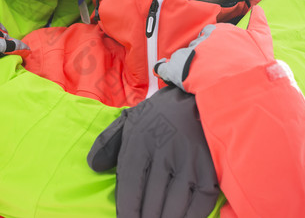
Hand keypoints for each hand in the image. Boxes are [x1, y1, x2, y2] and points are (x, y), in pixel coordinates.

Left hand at [87, 87, 218, 217]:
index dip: (128, 211)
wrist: (194, 98)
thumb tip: (93, 166)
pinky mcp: (210, 169)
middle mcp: (164, 153)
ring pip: (175, 206)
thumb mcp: (127, 121)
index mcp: (139, 143)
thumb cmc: (156, 116)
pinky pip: (200, 203)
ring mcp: (189, 163)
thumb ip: (107, 143)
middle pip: (152, 202)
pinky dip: (191, 217)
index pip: (131, 187)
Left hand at [154, 5, 275, 93]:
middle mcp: (204, 39)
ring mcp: (190, 53)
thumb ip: (258, 23)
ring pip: (184, 57)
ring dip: (188, 66)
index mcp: (221, 31)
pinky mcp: (178, 68)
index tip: (221, 59)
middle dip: (202, 57)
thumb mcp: (261, 41)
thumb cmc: (255, 66)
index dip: (215, 48)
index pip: (212, 34)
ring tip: (199, 80)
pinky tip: (168, 74)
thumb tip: (257, 8)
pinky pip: (166, 68)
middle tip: (212, 72)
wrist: (244, 89)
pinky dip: (166, 71)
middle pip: (198, 46)